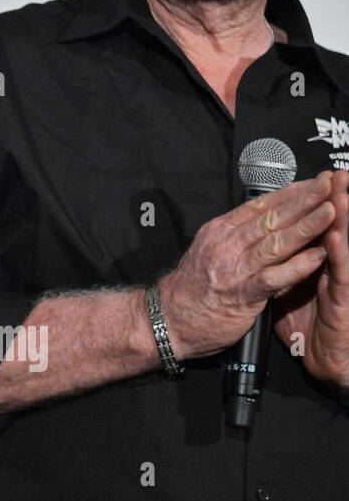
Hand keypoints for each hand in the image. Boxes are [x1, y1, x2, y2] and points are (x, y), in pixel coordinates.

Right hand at [158, 172, 333, 359]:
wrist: (168, 319)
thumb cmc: (193, 288)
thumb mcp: (209, 250)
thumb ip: (237, 236)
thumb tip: (268, 221)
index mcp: (220, 231)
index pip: (260, 206)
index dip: (290, 192)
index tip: (314, 181)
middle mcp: (226, 245)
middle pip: (272, 218)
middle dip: (305, 200)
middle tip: (330, 184)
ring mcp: (233, 269)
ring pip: (276, 242)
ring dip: (307, 226)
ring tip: (333, 212)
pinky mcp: (241, 295)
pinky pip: (274, 277)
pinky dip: (297, 266)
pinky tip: (317, 256)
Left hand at [275, 169, 348, 390]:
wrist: (323, 362)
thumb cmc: (306, 327)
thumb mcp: (285, 292)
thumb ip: (281, 268)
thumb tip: (267, 246)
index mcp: (314, 263)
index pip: (313, 226)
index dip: (313, 202)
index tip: (316, 177)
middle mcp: (332, 269)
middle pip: (332, 228)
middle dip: (331, 199)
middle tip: (336, 174)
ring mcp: (340, 284)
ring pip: (340, 246)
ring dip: (340, 219)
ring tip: (340, 194)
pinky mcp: (343, 302)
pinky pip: (339, 277)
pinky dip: (336, 256)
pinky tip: (334, 238)